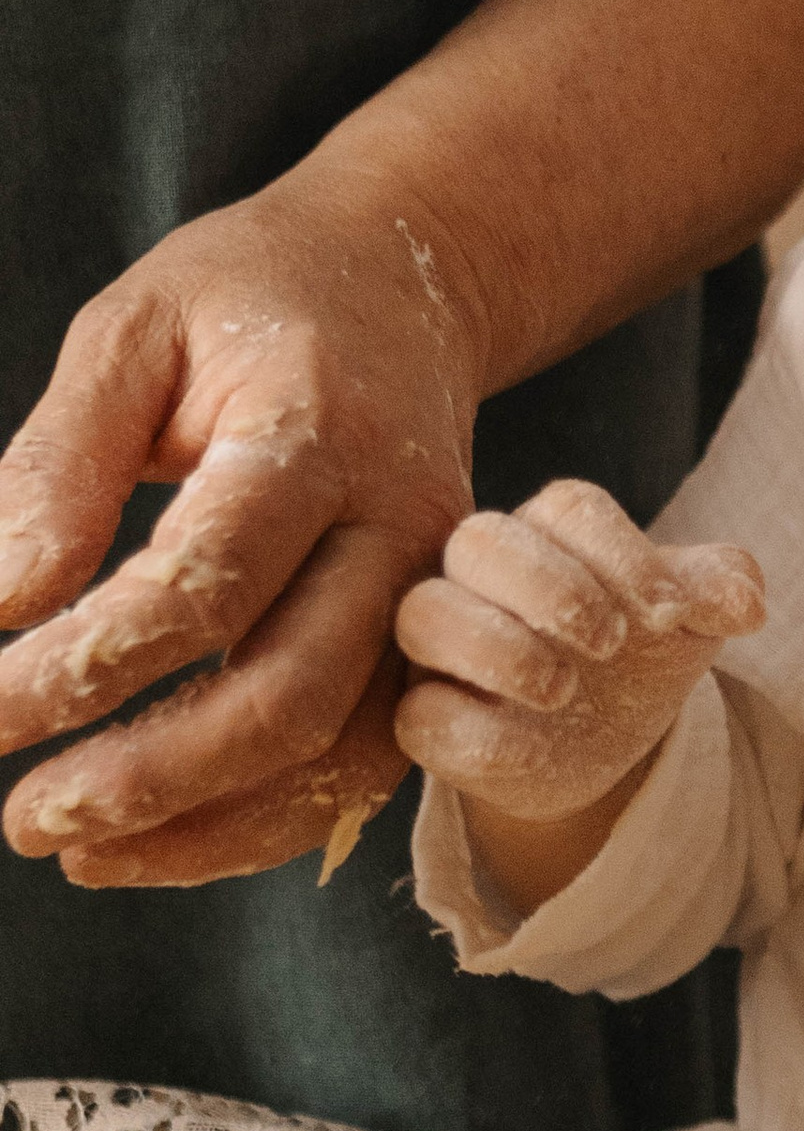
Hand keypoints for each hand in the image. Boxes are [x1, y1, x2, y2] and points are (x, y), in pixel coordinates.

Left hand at [0, 173, 492, 886]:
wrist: (404, 278)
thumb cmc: (249, 299)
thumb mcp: (131, 331)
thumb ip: (62, 465)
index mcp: (316, 434)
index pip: (202, 585)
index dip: (81, 667)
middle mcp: (400, 524)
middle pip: (294, 694)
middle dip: (153, 777)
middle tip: (25, 815)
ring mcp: (433, 590)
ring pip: (347, 751)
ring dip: (211, 827)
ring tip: (80, 851)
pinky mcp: (436, 635)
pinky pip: (371, 758)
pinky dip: (267, 820)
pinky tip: (164, 836)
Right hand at [394, 482, 764, 903]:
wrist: (599, 747)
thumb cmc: (636, 658)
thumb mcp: (687, 621)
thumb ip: (720, 592)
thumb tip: (748, 604)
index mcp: (552, 535)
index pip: (568, 508)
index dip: (620, 551)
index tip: (668, 608)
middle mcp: (483, 576)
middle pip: (479, 540)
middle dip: (548, 586)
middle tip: (611, 642)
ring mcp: (443, 645)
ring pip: (424, 614)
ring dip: (497, 648)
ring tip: (562, 688)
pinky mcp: (423, 715)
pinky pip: (418, 713)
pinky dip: (475, 730)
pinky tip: (530, 746)